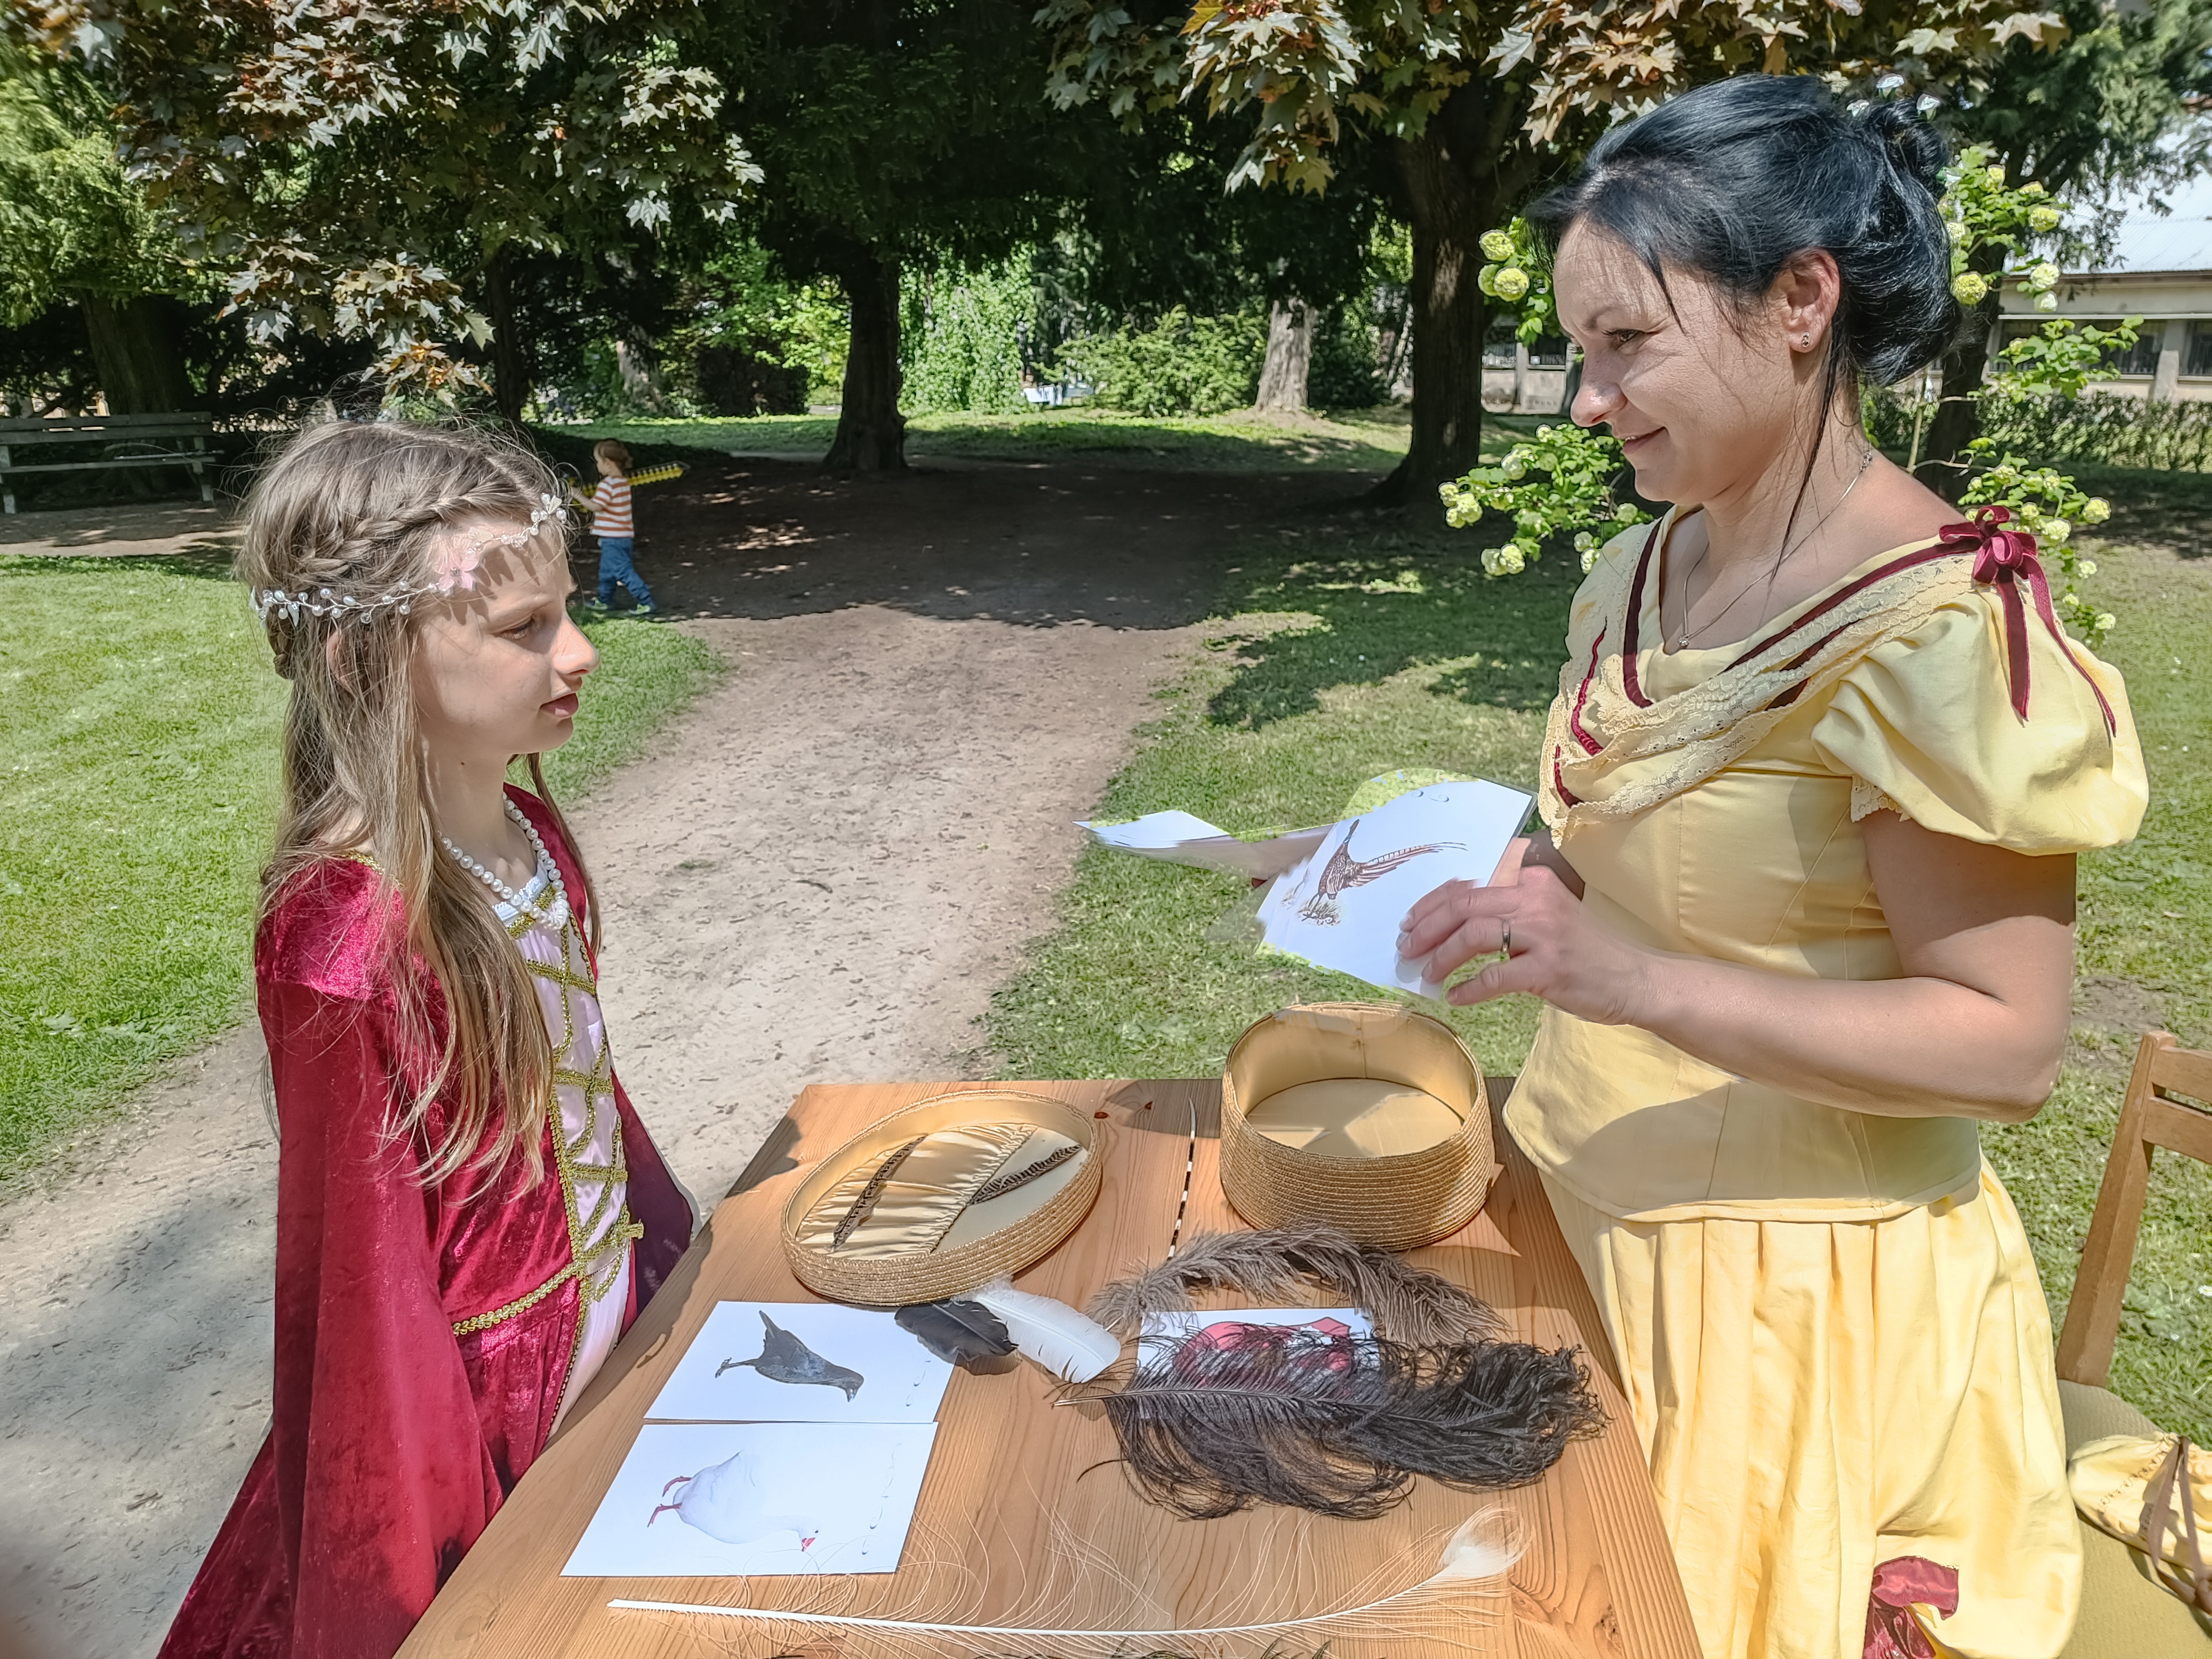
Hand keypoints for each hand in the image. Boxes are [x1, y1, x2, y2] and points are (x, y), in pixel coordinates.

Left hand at [1396, 838, 1657, 1022]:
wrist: (1635, 979)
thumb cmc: (1585, 952)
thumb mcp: (1546, 917)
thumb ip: (1506, 913)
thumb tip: (1449, 922)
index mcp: (1531, 883)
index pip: (1468, 889)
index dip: (1430, 906)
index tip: (1410, 924)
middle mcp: (1536, 901)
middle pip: (1464, 908)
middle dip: (1426, 929)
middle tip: (1406, 950)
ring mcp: (1544, 934)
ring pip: (1474, 937)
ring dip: (1443, 958)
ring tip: (1428, 975)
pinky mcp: (1549, 969)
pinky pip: (1495, 977)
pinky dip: (1470, 989)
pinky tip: (1456, 998)